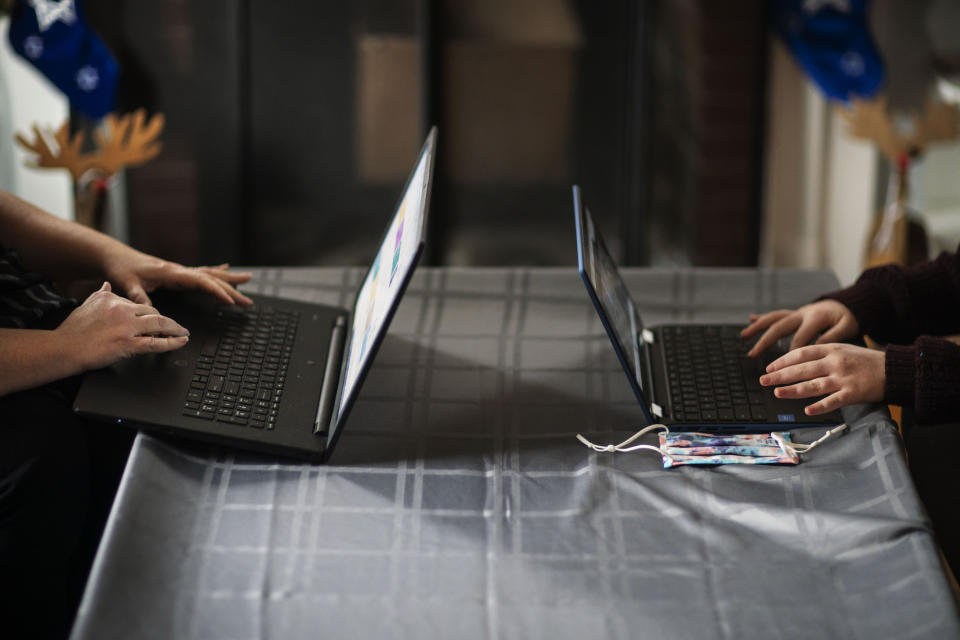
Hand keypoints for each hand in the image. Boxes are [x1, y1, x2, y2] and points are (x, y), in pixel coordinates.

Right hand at [55, 282, 190, 369]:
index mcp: (112, 299)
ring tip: (183, 332)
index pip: (138, 304)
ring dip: (175, 329)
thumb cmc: (73, 331)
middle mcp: (122, 310)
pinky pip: (156, 343)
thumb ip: (100, 294)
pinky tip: (181, 342)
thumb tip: (107, 284)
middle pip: (153, 312)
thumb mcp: (86, 305)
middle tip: (175, 327)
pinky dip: (172, 343)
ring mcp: (126, 327)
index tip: (154, 320)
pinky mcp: (128, 344)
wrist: (63, 348)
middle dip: (165, 321)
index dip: (148, 314)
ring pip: (159, 324)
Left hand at [101, 245, 251, 305]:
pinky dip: (216, 272)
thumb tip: (150, 312)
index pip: (200, 282)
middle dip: (231, 289)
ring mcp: (180, 271)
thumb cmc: (121, 269)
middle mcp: (179, 270)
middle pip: (212, 279)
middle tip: (248, 301)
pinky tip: (226, 270)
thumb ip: (139, 298)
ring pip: (210, 274)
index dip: (216, 291)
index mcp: (171, 272)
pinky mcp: (177, 273)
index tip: (229, 301)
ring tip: (248, 280)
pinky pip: (202, 273)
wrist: (114, 256)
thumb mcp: (128, 284)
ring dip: (229, 279)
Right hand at [741, 300, 858, 356]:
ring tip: (744, 335)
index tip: (784, 370)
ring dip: (757, 327)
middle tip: (753, 354)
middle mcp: (802, 314)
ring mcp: (796, 313)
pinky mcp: (795, 313)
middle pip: (778, 328)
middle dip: (764, 342)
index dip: (791, 355)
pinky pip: (776, 315)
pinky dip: (763, 317)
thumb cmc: (848, 318)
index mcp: (814, 319)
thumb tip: (816, 347)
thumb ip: (832, 337)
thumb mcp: (848, 327)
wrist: (849, 303)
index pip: (798, 340)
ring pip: (773, 319)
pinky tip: (751, 319)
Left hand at [759, 343, 884, 415]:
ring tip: (777, 393)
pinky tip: (807, 410)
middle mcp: (835, 362)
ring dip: (793, 390)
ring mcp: (843, 378)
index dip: (783, 360)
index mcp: (832, 349)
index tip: (769, 367)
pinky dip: (819, 406)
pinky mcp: (853, 393)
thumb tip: (797, 362)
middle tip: (763, 380)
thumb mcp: (843, 349)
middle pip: (802, 369)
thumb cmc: (866, 361)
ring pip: (813, 385)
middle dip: (780, 375)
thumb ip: (822, 354)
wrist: (894, 369)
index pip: (801, 353)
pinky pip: (833, 401)